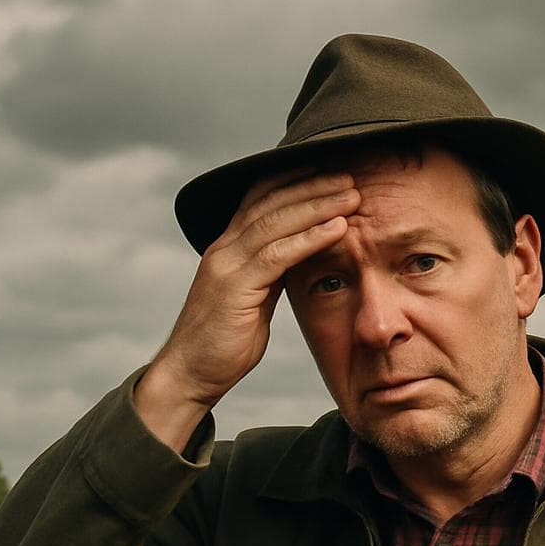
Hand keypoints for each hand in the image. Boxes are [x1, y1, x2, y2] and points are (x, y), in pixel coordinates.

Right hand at [134, 169, 358, 451]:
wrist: (192, 373)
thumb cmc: (227, 339)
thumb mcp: (256, 296)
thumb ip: (274, 271)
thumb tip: (304, 254)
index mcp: (229, 246)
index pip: (262, 198)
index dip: (296, 180)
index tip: (332, 172)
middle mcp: (225, 247)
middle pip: (272, 201)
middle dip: (313, 185)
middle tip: (350, 176)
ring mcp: (227, 264)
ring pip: (276, 221)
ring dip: (318, 205)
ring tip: (353, 195)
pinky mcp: (235, 287)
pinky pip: (278, 254)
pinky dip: (310, 237)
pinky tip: (337, 228)